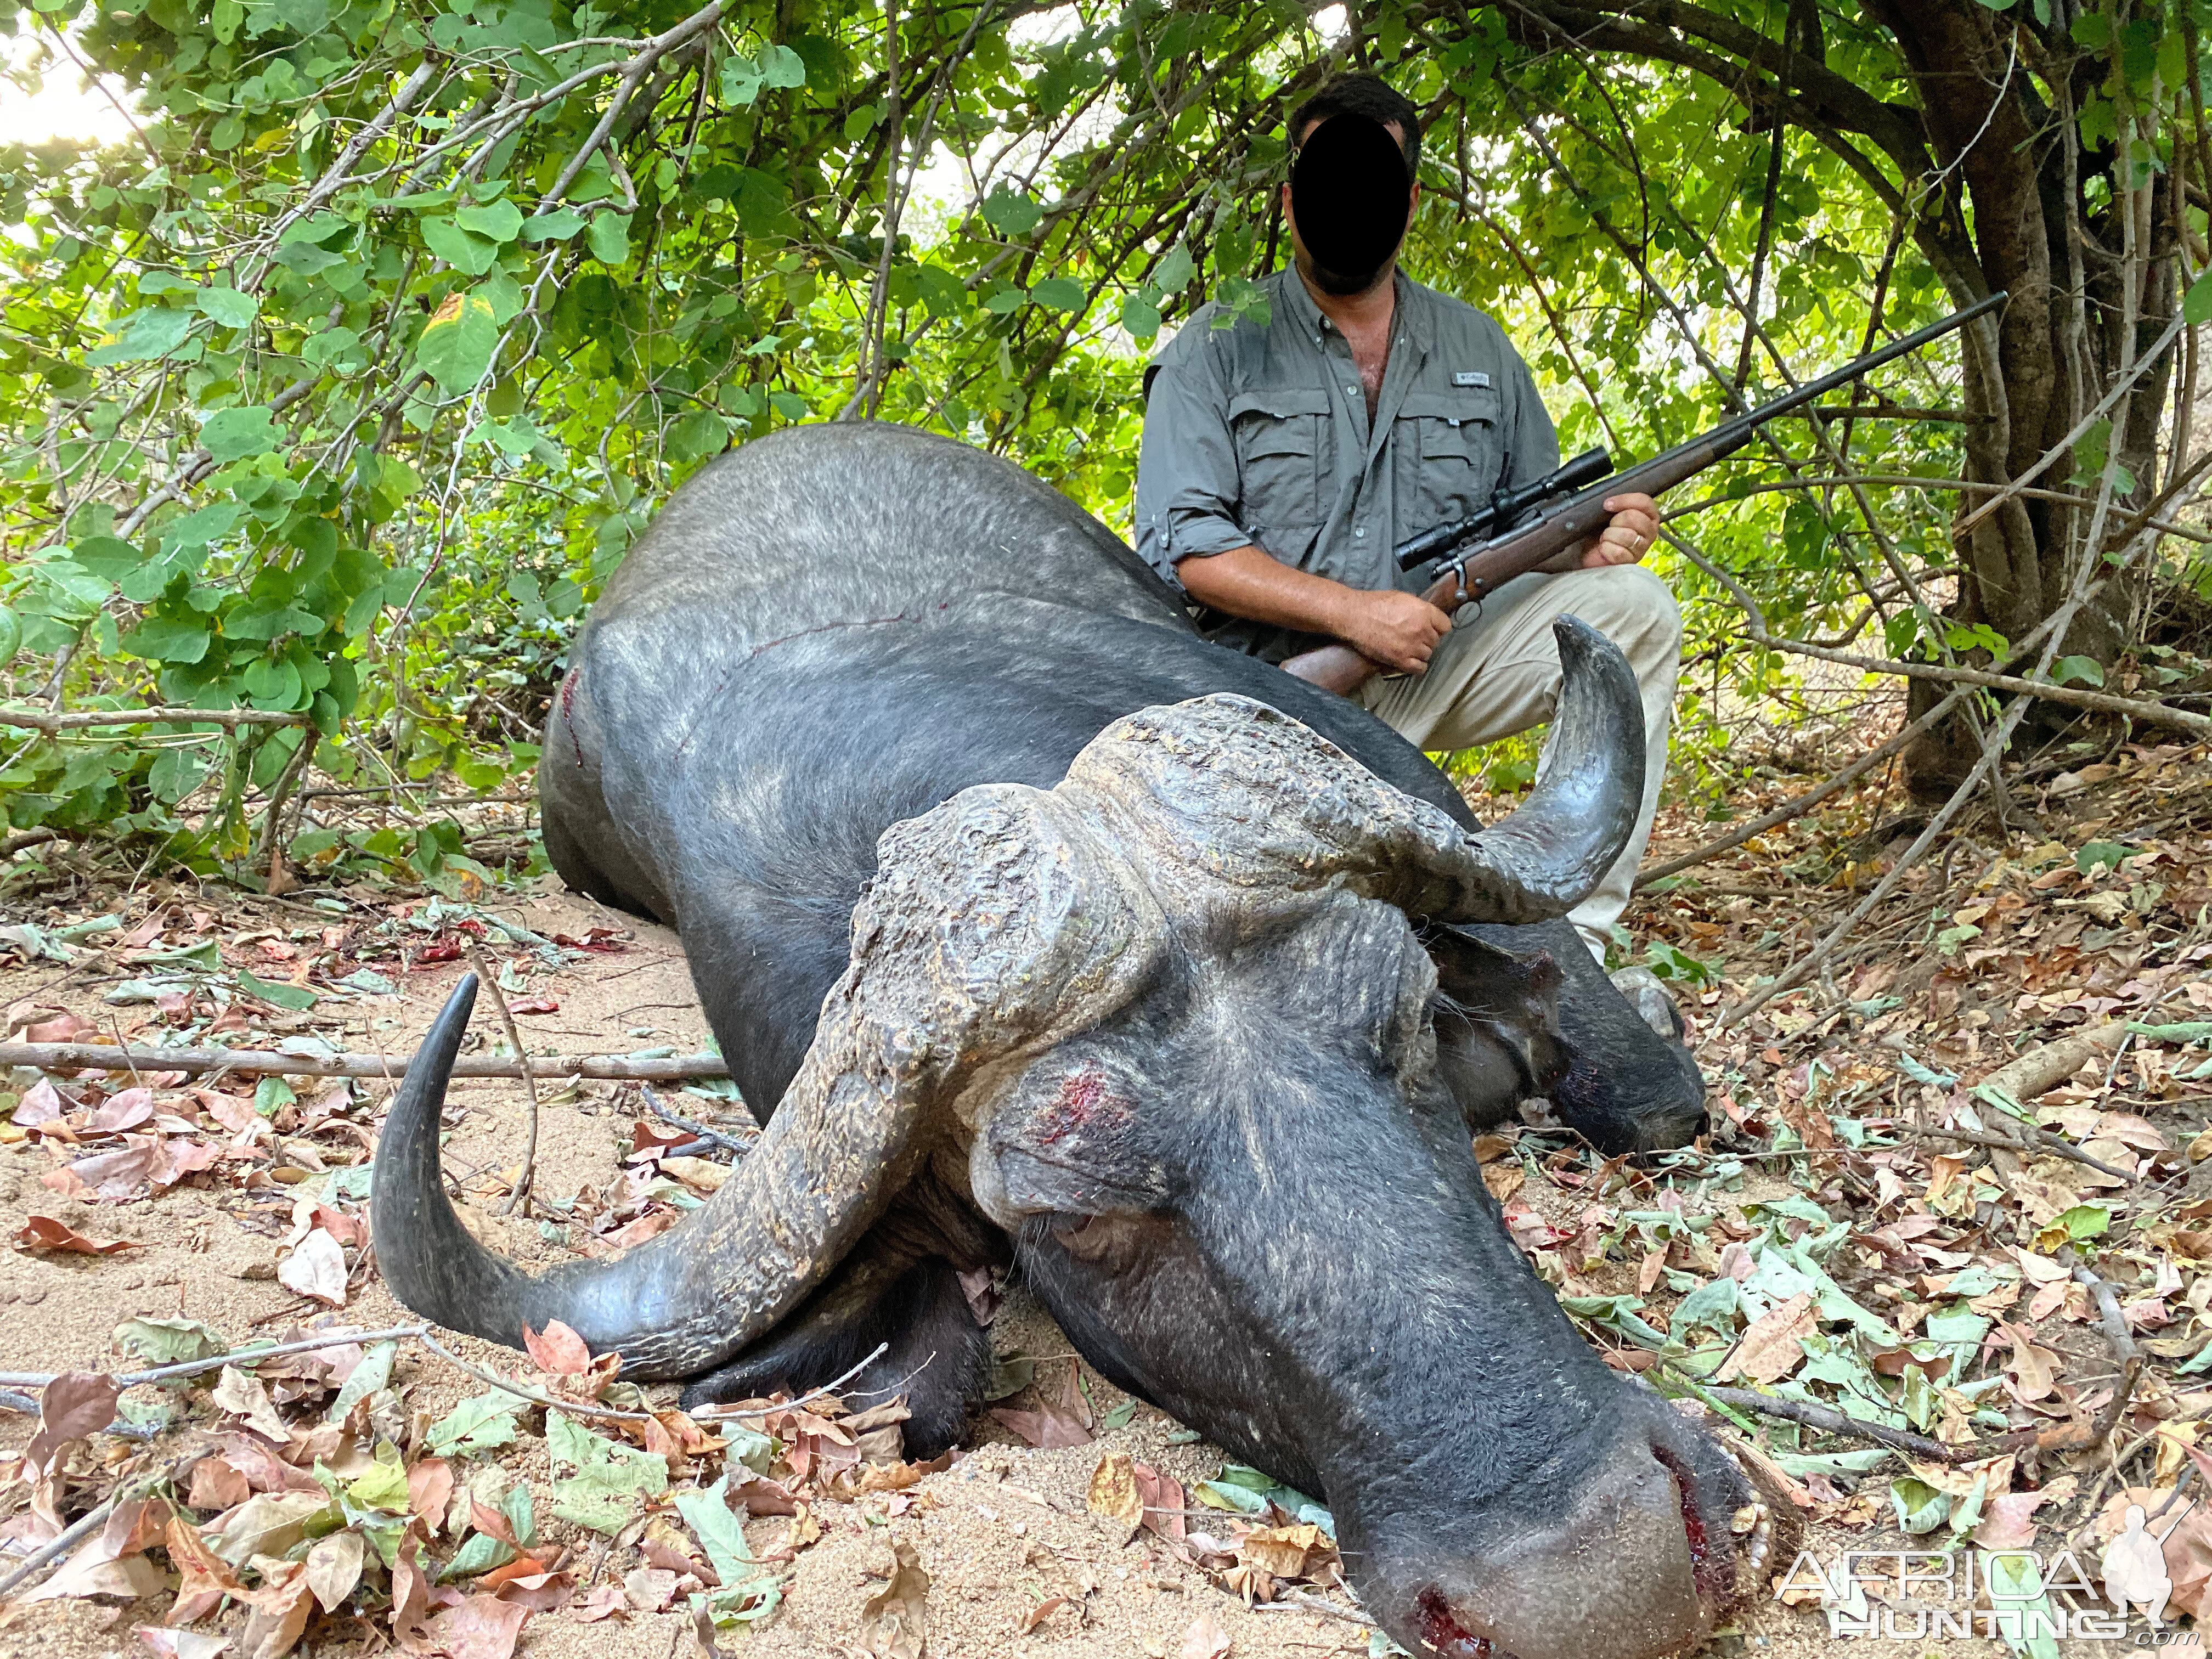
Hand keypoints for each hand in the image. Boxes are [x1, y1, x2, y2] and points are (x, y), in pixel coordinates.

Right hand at [1335, 588, 1452, 674]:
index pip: (1445, 625)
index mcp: (1424, 611)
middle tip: (1413, 637)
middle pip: (1436, 641)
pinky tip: (1410, 661)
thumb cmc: (1374, 604)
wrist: (1355, 616)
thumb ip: (1419, 609)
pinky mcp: (1400, 660)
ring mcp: (1412, 646)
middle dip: (1426, 639)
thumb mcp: (1403, 598)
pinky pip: (1419, 668)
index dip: (1437, 627)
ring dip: (1419, 652)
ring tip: (1408, 648)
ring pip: (1428, 655)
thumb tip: (1427, 617)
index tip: (1431, 629)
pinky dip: (1416, 667)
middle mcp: (1422, 629)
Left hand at [1580, 493, 1659, 567]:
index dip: (1625, 500)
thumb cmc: (1601, 530)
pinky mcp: (1632, 561)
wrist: (1591, 552)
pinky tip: (1604, 549)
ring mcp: (1643, 547)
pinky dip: (1606, 549)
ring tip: (1606, 538)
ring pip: (1627, 535)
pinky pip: (1618, 552)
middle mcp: (1650, 531)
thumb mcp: (1609, 512)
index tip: (1607, 505)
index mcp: (1648, 515)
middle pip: (1634, 517)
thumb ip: (1617, 504)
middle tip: (1609, 526)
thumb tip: (1609, 502)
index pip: (1644, 502)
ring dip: (1609, 535)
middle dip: (1615, 521)